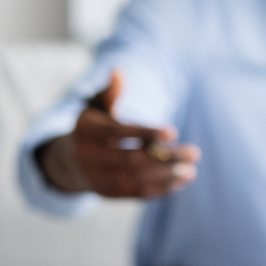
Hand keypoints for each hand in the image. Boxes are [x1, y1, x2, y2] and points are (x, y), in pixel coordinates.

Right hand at [37, 70, 200, 197]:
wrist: (70, 162)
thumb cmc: (93, 127)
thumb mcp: (96, 107)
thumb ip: (110, 93)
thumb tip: (118, 72)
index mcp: (87, 131)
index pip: (118, 133)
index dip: (145, 133)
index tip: (172, 132)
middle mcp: (89, 157)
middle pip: (131, 159)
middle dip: (165, 157)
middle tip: (194, 153)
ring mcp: (98, 178)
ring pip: (136, 179)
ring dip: (167, 175)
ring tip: (191, 169)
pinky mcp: (108, 193)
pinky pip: (136, 193)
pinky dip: (161, 188)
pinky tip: (180, 179)